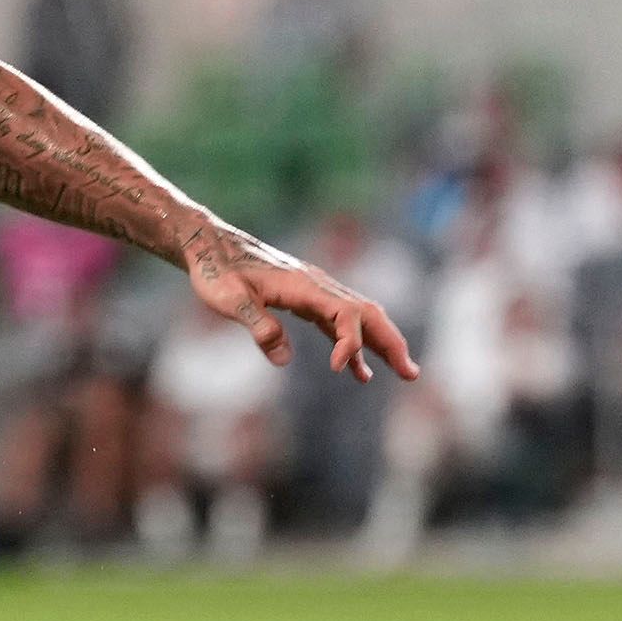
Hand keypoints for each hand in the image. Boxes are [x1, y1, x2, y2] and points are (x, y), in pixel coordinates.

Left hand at [184, 223, 419, 382]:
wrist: (210, 247)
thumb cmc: (215, 272)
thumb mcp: (229, 300)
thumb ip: (258, 326)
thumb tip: (284, 360)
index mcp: (304, 285)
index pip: (345, 313)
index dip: (350, 342)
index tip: (340, 369)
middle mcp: (318, 286)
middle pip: (368, 313)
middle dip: (391, 343)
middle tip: (411, 374)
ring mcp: (315, 291)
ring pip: (360, 317)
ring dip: (382, 344)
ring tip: (403, 373)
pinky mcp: (306, 299)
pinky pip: (339, 323)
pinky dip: (353, 345)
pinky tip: (357, 370)